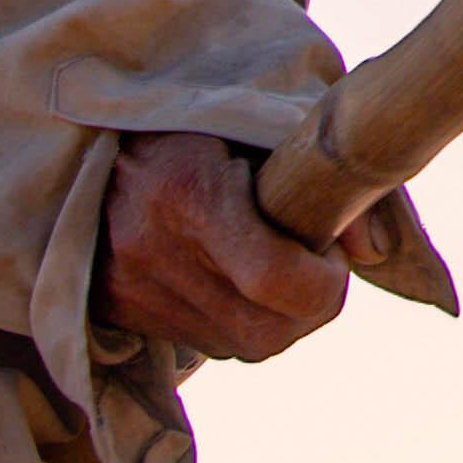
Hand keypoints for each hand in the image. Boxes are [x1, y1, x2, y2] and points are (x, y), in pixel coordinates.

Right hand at [94, 134, 352, 365]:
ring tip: (277, 265)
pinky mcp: (118, 314)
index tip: (332, 248)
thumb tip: (374, 250)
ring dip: (280, 318)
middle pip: (266, 331)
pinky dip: (242, 321)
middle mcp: (151, 252)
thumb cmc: (192, 115)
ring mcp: (129, 291)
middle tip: (317, 261)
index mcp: (187, 193)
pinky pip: (209, 344)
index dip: (325, 279)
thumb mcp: (258, 119)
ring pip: (243, 346)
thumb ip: (325, 176)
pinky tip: (239, 277)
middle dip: (312, 306)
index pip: (274, 278)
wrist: (87, 133)